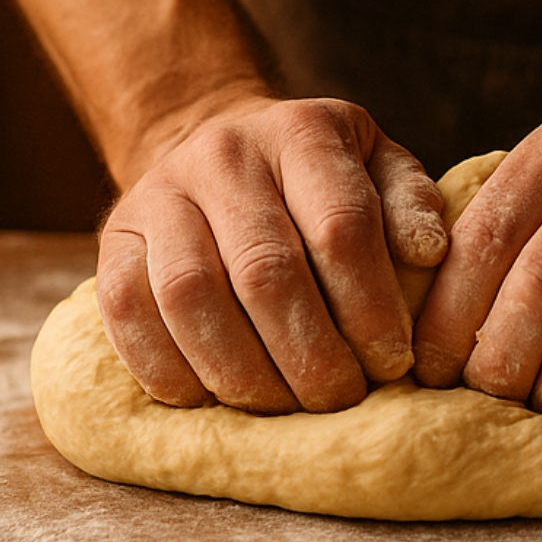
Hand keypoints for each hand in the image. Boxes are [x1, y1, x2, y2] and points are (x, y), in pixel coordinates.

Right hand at [94, 95, 448, 413]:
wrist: (213, 140)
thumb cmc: (316, 177)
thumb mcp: (377, 166)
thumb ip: (410, 204)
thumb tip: (429, 253)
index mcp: (301, 133)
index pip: (340, 225)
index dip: (370, 306)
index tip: (392, 362)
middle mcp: (223, 154)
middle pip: (264, 270)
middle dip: (309, 354)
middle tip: (338, 399)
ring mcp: (158, 193)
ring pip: (190, 296)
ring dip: (241, 371)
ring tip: (281, 407)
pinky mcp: (112, 237)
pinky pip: (125, 311)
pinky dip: (168, 368)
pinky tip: (212, 398)